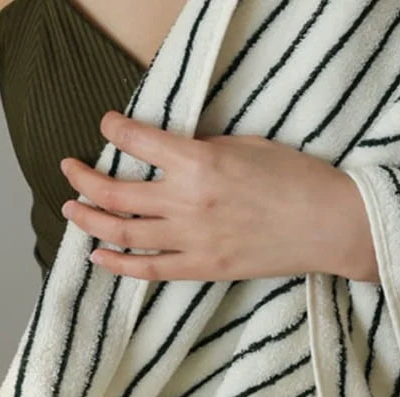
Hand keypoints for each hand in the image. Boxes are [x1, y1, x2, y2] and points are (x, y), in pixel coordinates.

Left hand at [59, 110, 377, 282]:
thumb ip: (202, 151)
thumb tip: (173, 157)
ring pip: (123, 233)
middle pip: (116, 192)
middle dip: (84, 178)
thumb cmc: (296, 179)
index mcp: (198, 162)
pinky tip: (97, 256)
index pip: (137, 140)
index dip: (114, 128)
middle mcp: (186, 202)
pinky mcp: (202, 269)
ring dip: (90, 220)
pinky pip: (148, 271)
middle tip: (70, 169)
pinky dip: (117, 264)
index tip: (106, 124)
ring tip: (72, 209)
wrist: (329, 225)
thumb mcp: (246, 146)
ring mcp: (191, 240)